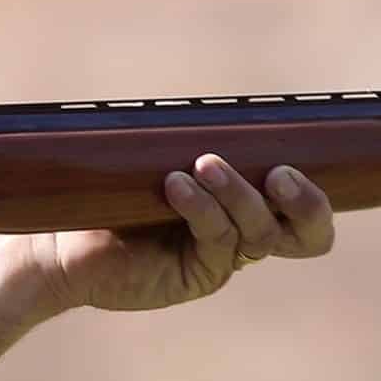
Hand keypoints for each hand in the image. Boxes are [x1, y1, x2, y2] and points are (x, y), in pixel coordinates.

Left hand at [25, 156, 333, 314]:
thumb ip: (197, 138)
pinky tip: (176, 184)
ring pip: (259, 232)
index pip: (308, 213)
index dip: (317, 196)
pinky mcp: (196, 277)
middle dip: (306, 203)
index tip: (294, 160)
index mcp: (250, 207)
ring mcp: (223, 259)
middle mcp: (246, 237)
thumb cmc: (114, 191)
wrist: (63, 240)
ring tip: (203, 164)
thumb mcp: (163, 155)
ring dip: (237, 192)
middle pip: (310, 235)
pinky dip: (200, 207)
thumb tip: (226, 104)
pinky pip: (216, 240)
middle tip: (279, 172)